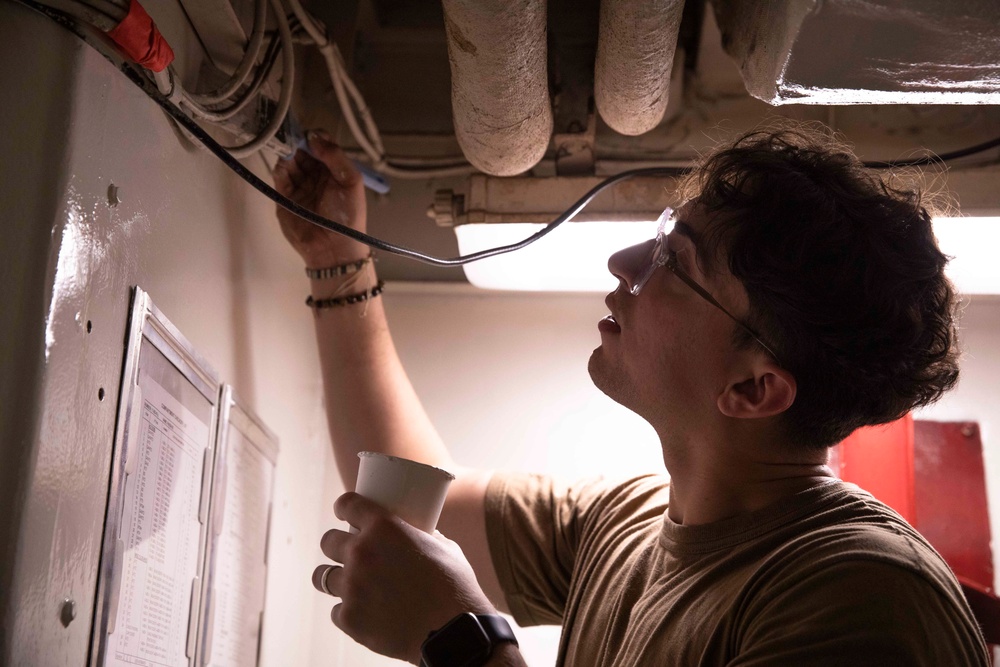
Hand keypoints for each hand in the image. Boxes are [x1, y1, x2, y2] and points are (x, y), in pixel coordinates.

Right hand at [272, 132, 369, 266]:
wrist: (332, 248)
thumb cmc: (347, 214)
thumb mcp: (351, 182)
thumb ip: (335, 157)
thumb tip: (313, 135)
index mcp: (334, 169)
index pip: (321, 145)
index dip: (315, 137)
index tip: (308, 135)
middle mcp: (316, 174)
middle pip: (302, 150)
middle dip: (297, 142)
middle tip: (290, 136)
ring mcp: (299, 184)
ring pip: (289, 160)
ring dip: (287, 153)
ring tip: (287, 152)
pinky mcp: (284, 195)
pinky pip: (279, 176)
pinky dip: (280, 168)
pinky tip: (283, 166)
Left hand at [313, 493, 495, 664]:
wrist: (453, 631)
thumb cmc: (454, 587)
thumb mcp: (444, 548)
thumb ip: (423, 538)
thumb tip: (419, 535)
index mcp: (383, 528)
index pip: (347, 505)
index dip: (343, 507)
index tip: (343, 512)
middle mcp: (361, 553)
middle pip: (327, 541)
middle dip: (336, 545)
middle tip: (349, 553)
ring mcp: (351, 587)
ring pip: (322, 576)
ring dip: (336, 578)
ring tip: (349, 585)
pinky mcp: (349, 618)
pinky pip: (337, 611)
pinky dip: (349, 612)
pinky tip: (365, 613)